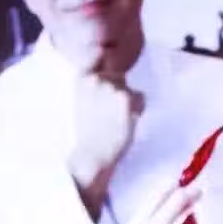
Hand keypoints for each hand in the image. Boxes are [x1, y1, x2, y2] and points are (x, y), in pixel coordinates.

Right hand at [67, 62, 144, 217]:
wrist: (92, 154)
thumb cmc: (90, 133)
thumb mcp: (84, 102)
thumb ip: (96, 88)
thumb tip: (112, 73)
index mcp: (82, 79)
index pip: (103, 68)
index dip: (109, 86)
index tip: (105, 103)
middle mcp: (95, 79)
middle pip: (119, 77)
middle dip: (120, 94)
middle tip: (112, 115)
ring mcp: (110, 87)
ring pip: (130, 89)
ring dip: (129, 104)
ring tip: (117, 120)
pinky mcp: (124, 97)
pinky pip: (141, 98)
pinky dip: (138, 110)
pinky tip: (125, 122)